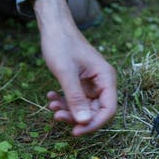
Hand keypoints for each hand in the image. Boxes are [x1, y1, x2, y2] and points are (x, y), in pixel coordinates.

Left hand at [32, 0, 116, 135]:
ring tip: (51, 105)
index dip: (94, 124)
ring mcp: (91, 83)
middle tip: (57, 116)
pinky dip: (64, 101)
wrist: (54, 27)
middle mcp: (102, 82)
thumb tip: (84, 122)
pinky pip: (75, 99)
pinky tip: (51, 96)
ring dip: (68, 110)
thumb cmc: (61, 44)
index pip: (108, 109)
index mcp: (106, 78)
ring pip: (84, 107)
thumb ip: (75, 98)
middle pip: (96, 111)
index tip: (75, 131)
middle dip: (77, 117)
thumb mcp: (66, 73)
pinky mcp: (81, 83)